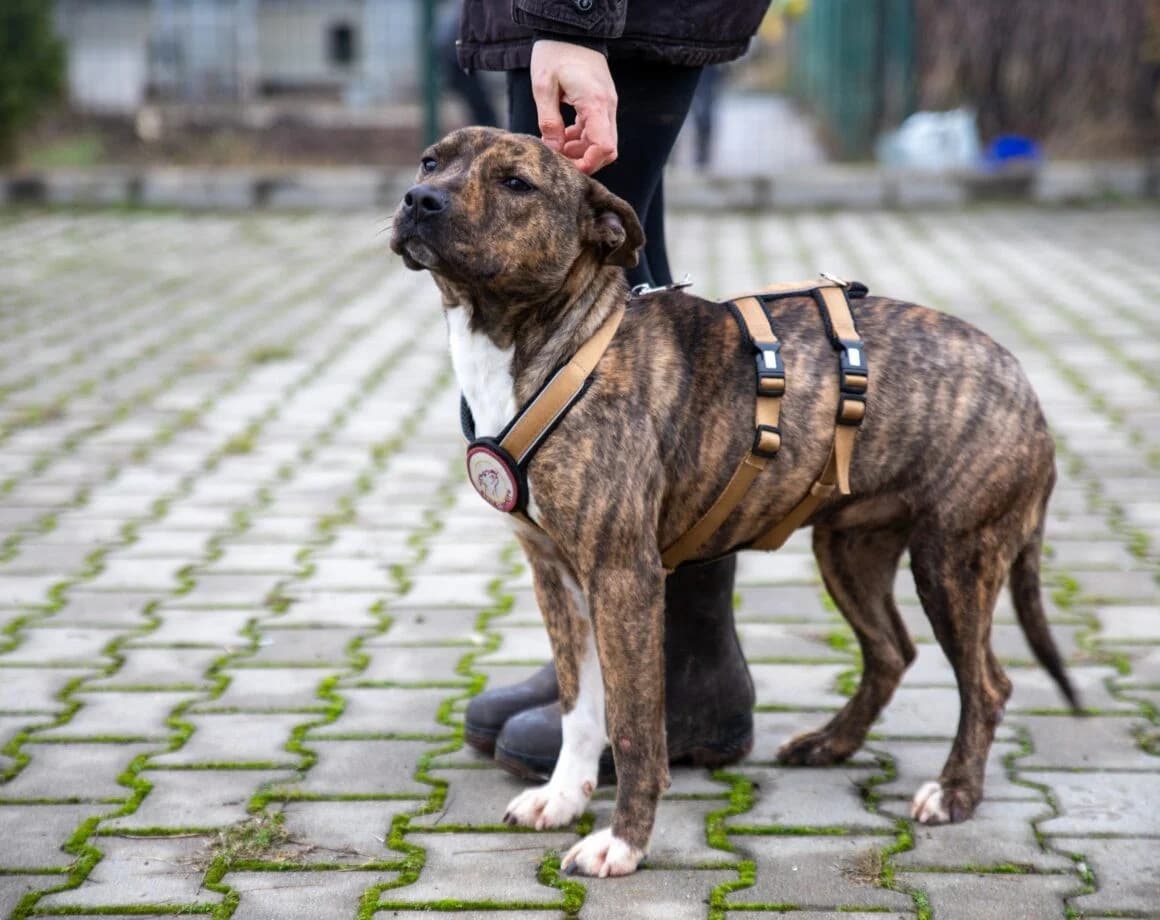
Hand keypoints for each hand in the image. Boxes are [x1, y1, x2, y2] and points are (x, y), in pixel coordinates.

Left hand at [530, 39, 617, 173]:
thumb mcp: (543, 87)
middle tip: (559, 160)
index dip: (588, 163)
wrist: (570, 30)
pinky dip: (582, 139)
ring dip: (582, 150)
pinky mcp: (601, 103)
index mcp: (595, 103)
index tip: (568, 167)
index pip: (604, 147)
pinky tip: (563, 136)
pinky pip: (597, 130)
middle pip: (607, 149)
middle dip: (584, 160)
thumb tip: (554, 150)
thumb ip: (549, 121)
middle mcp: (607, 106)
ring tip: (557, 146)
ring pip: (602, 142)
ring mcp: (606, 105)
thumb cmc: (555, 53)